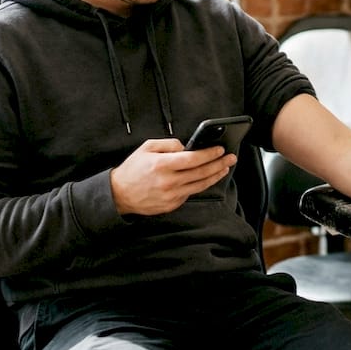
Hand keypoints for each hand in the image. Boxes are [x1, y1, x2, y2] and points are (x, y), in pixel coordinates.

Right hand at [109, 139, 235, 215]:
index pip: (193, 159)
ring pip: (200, 185)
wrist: (119, 194)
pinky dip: (200, 185)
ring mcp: (171, 196)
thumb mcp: (147, 148)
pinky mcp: (171, 205)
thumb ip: (169, 144)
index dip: (209, 154)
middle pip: (201, 172)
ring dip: (215, 176)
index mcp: (162, 165)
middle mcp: (168, 181)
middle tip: (231, 158)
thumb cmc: (133, 169)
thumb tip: (187, 147)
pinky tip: (207, 178)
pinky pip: (190, 193)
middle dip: (219, 164)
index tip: (220, 149)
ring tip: (224, 168)